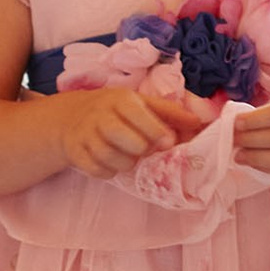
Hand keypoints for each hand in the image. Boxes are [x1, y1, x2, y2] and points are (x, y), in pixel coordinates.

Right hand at [56, 88, 205, 178]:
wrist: (71, 117)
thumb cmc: (115, 111)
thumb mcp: (141, 103)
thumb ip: (170, 113)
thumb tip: (199, 122)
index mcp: (121, 99)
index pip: (140, 115)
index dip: (157, 132)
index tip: (167, 143)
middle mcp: (100, 114)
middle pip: (127, 140)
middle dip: (141, 150)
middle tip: (144, 149)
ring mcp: (85, 134)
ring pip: (112, 158)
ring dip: (126, 163)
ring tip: (129, 156)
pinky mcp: (75, 152)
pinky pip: (97, 170)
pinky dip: (108, 171)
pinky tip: (111, 163)